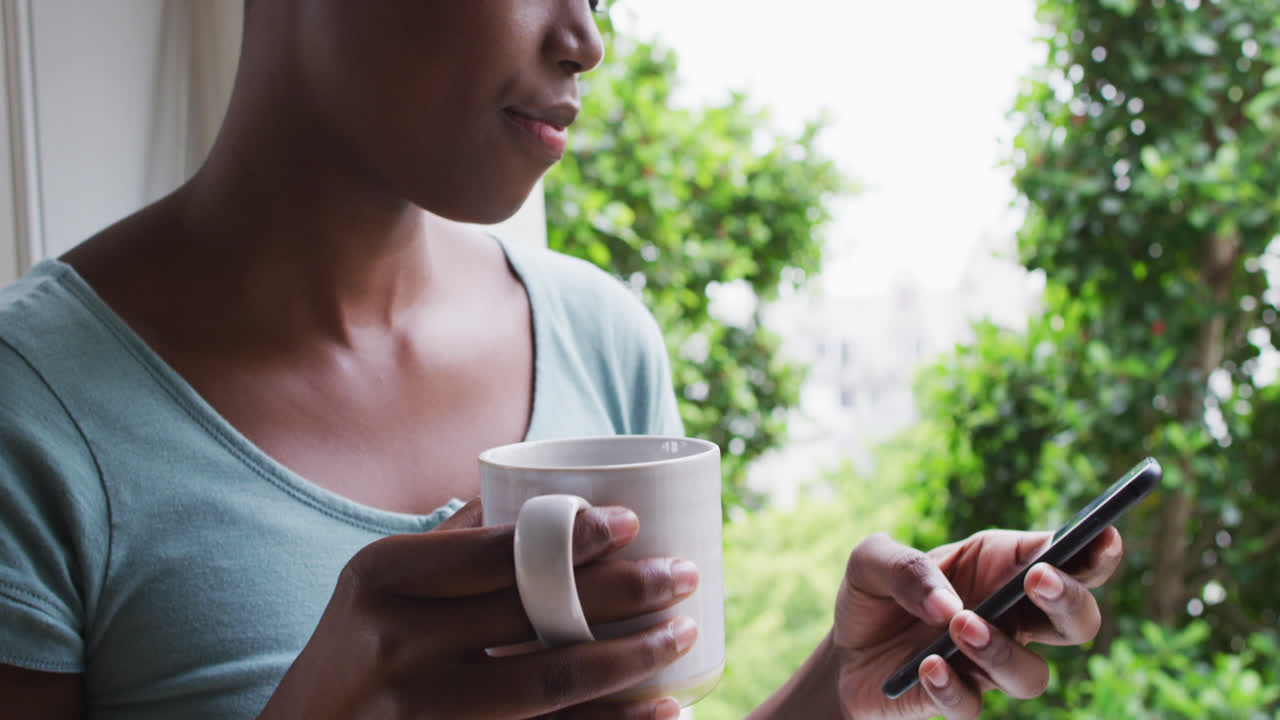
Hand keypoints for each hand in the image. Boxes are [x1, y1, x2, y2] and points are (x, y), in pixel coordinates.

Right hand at [257, 500, 696, 719]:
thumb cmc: (354, 652)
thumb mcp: (372, 586)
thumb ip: (447, 541)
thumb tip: (535, 486)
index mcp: (383, 579)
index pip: (492, 552)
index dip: (570, 536)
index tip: (631, 521)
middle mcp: (397, 645)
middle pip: (533, 614)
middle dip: (623, 593)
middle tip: (683, 574)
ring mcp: (423, 713)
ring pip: (549, 684)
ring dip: (631, 659)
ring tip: (686, 632)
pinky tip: (664, 710)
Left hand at [829, 527, 1122, 718]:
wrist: (842, 654)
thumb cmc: (873, 596)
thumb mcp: (871, 562)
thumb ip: (904, 567)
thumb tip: (948, 604)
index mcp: (1000, 566)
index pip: (1065, 557)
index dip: (1094, 549)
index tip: (1103, 536)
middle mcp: (1008, 617)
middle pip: (1076, 620)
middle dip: (1070, 600)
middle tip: (1037, 580)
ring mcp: (988, 662)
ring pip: (1033, 674)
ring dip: (1003, 649)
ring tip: (961, 625)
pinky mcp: (959, 699)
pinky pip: (973, 705)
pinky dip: (952, 687)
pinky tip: (927, 667)